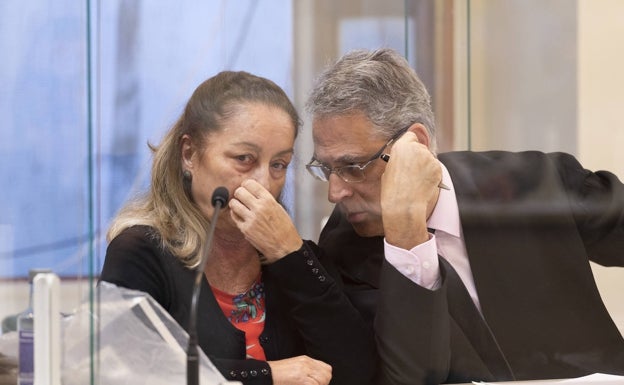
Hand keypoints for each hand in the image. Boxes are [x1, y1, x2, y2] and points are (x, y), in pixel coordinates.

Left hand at [229, 179, 302, 262]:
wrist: (284, 246)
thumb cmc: (284, 228)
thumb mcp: (278, 208)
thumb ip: (265, 199)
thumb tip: (254, 193)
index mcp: (268, 200)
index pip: (250, 184)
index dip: (246, 185)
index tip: (245, 187)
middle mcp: (259, 208)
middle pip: (239, 192)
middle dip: (239, 193)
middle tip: (241, 197)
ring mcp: (251, 218)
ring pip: (233, 203)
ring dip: (235, 203)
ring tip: (239, 206)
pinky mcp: (245, 229)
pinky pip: (234, 217)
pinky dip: (235, 214)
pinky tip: (240, 215)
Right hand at [268, 355, 331, 384]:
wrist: (267, 374)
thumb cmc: (278, 373)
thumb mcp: (295, 367)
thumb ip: (307, 371)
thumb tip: (317, 379)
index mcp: (306, 360)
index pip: (326, 368)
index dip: (324, 378)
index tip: (319, 383)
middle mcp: (307, 363)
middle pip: (327, 374)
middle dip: (323, 383)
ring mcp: (304, 370)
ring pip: (323, 380)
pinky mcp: (301, 379)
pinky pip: (315, 384)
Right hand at [380, 131, 441, 248]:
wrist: (404, 205)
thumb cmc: (392, 190)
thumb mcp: (388, 170)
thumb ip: (398, 160)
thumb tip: (405, 160)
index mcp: (401, 147)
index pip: (410, 136)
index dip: (410, 144)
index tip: (410, 153)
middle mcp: (417, 148)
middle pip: (421, 147)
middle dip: (419, 156)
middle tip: (413, 170)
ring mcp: (429, 157)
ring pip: (429, 158)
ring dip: (425, 166)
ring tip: (417, 180)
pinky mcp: (438, 167)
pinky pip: (435, 168)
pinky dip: (432, 174)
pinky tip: (424, 183)